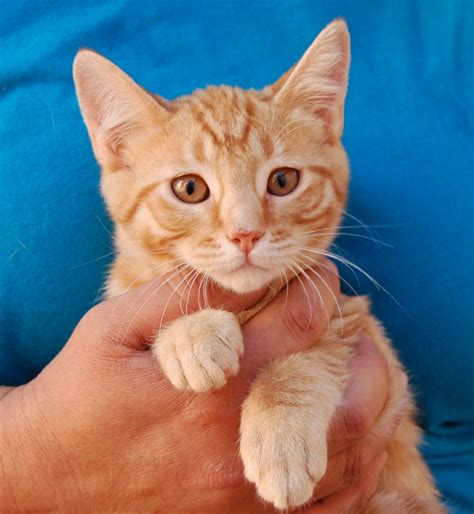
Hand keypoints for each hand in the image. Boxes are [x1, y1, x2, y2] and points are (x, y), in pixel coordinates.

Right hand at [0, 261, 390, 512]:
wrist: (51, 471)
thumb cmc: (81, 390)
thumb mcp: (115, 326)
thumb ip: (180, 296)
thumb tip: (239, 270)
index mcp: (208, 387)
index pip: (295, 325)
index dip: (319, 290)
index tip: (325, 276)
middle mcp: (235, 444)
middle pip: (343, 403)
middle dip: (368, 355)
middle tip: (362, 327)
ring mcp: (243, 492)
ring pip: (348, 460)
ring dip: (373, 410)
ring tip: (369, 374)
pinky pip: (327, 508)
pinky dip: (358, 470)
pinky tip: (357, 439)